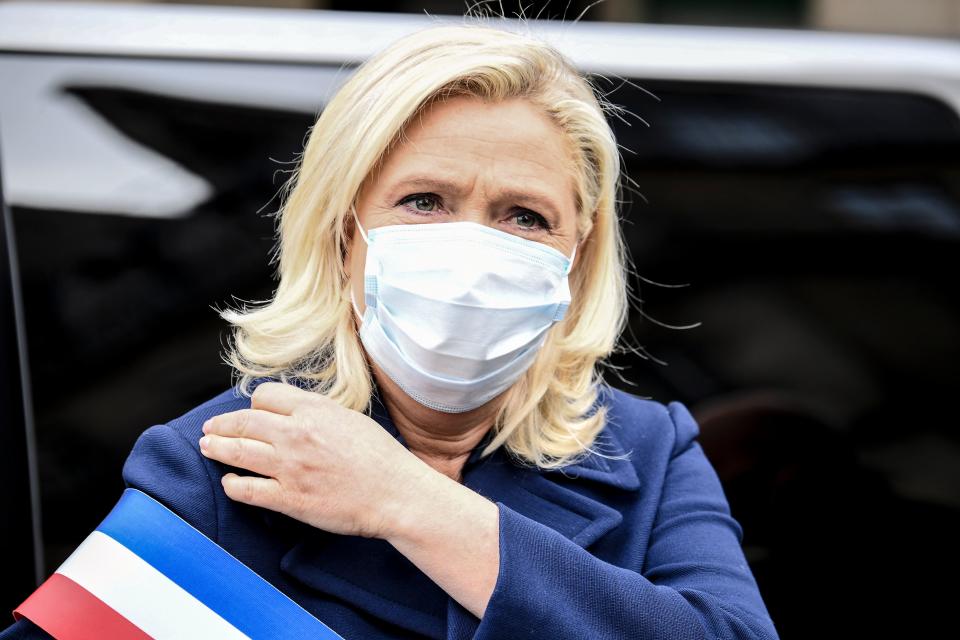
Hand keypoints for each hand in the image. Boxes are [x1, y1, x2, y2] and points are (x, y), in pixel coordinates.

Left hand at [197, 381, 432, 539]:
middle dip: (221, 424)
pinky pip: (247, 490)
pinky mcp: (289, 498)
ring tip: (207, 447)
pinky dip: (232, 485)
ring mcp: (290, 467)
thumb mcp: (350, 418)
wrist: (395, 493)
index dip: (255, 404)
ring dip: (217, 448)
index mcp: (314, 410)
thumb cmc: (380, 457)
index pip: (265, 396)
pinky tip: (230, 482)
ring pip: (237, 451)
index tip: (253, 413)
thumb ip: (317, 412)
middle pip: (243, 421)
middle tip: (211, 429)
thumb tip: (293, 412)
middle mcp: (296, 434)